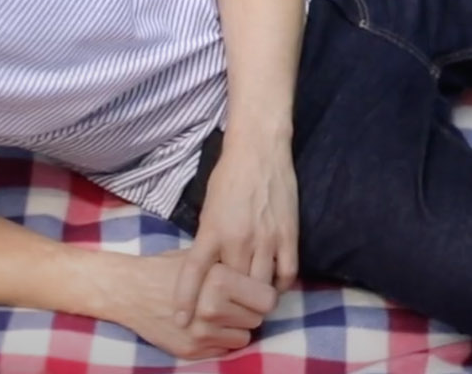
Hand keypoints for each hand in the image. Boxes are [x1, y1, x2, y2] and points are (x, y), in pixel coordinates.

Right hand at [100, 250, 274, 358]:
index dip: (261, 294)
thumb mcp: (204, 258)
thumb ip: (235, 268)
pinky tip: (206, 325)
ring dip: (236, 326)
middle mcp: (212, 308)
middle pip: (257, 318)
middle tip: (233, 301)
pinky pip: (225, 349)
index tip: (252, 291)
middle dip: (248, 310)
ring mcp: (202, 333)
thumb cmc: (169, 269)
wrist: (129, 291)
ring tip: (220, 313)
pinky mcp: (191, 350)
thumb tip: (267, 277)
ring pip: (244, 336)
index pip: (268, 299)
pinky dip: (220, 339)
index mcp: (220, 280)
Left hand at [173, 139, 299, 327]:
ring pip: (260, 286)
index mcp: (212, 231)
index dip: (187, 301)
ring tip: (251, 307)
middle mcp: (238, 239)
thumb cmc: (228, 176)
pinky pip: (286, 272)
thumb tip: (209, 267)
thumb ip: (209, 238)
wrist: (259, 150)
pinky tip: (274, 287)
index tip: (182, 321)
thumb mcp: (208, 209)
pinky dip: (280, 285)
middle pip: (230, 288)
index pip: (194, 275)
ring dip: (254, 300)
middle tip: (223, 316)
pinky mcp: (289, 235)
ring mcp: (266, 239)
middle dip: (226, 305)